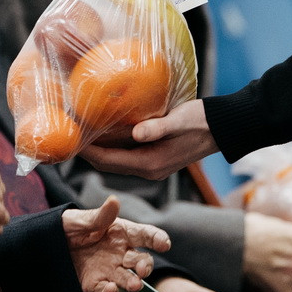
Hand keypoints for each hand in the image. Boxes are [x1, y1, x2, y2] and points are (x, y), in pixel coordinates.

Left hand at [62, 196, 169, 291]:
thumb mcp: (79, 219)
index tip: (164, 244)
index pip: (145, 235)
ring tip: (135, 285)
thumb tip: (114, 200)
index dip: (157, 239)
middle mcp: (120, 252)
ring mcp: (109, 269)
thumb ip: (99, 216)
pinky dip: (110, 291)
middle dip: (146, 265)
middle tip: (143, 269)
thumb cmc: (66, 226)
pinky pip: (107, 289)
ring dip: (134, 282)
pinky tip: (110, 289)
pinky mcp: (95, 283)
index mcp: (120, 232)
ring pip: (128, 278)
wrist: (45, 245)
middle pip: (141, 260)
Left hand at [80, 99, 216, 179]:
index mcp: (150, 164)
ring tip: (82, 131)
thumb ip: (157, 128)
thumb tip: (136, 133)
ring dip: (99, 150)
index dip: (86, 152)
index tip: (69, 139)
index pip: (108, 161)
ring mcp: (153, 166)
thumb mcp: (178, 121)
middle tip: (69, 134)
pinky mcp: (156, 158)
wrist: (222, 129)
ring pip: (116, 161)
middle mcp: (148, 170)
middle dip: (88, 152)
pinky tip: (105, 131)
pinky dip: (112, 147)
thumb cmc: (201, 121)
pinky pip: (126, 156)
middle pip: (108, 165)